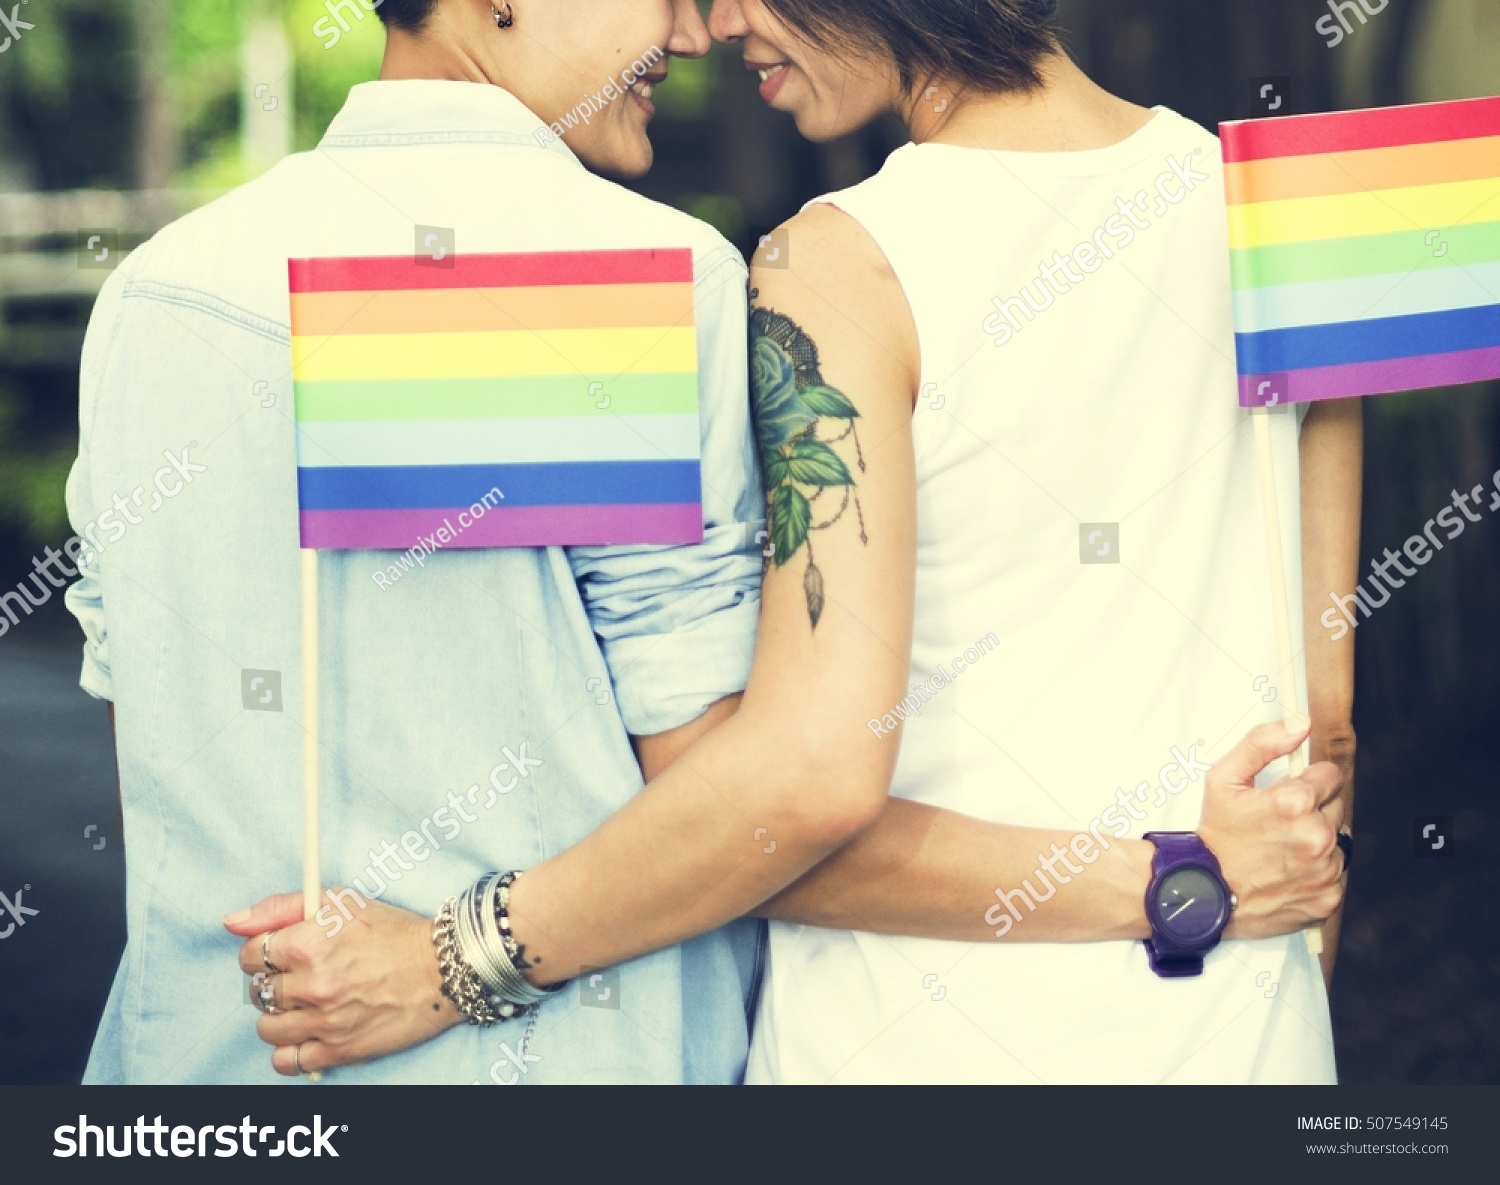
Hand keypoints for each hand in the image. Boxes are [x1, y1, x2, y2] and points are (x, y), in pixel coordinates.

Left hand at [225, 892, 462, 1076]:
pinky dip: (289, 1051)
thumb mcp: (340, 901)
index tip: (282, 954)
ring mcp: (323, 1021)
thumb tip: (230, 921)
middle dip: (273, 982)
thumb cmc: (393, 931)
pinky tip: (307, 1033)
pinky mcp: (338, 1050)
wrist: (443, 968)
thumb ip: (280, 908)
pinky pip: (286, 1062)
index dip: (263, 953)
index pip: (248, 956)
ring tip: (304, 1005)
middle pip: (256, 992)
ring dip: (279, 1016)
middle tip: (301, 976)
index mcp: (306, 944)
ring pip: (266, 1028)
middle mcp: (310, 985)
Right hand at [1196, 719, 1346, 940]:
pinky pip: (1336, 874)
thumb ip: (1262, 743)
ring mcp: (1324, 870)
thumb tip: (1299, 724)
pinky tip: (1288, 871)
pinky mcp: (1328, 897)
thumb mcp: (1223, 779)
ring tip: (1281, 850)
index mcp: (1294, 803)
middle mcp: (1315, 837)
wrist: (1205, 893)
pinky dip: (1317, 873)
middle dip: (1312, 811)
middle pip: (1336, 808)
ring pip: (1337, 842)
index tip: (1287, 796)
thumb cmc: (1215, 838)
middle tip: (1278, 825)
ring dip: (1316, 842)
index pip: (1330, 775)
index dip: (1307, 782)